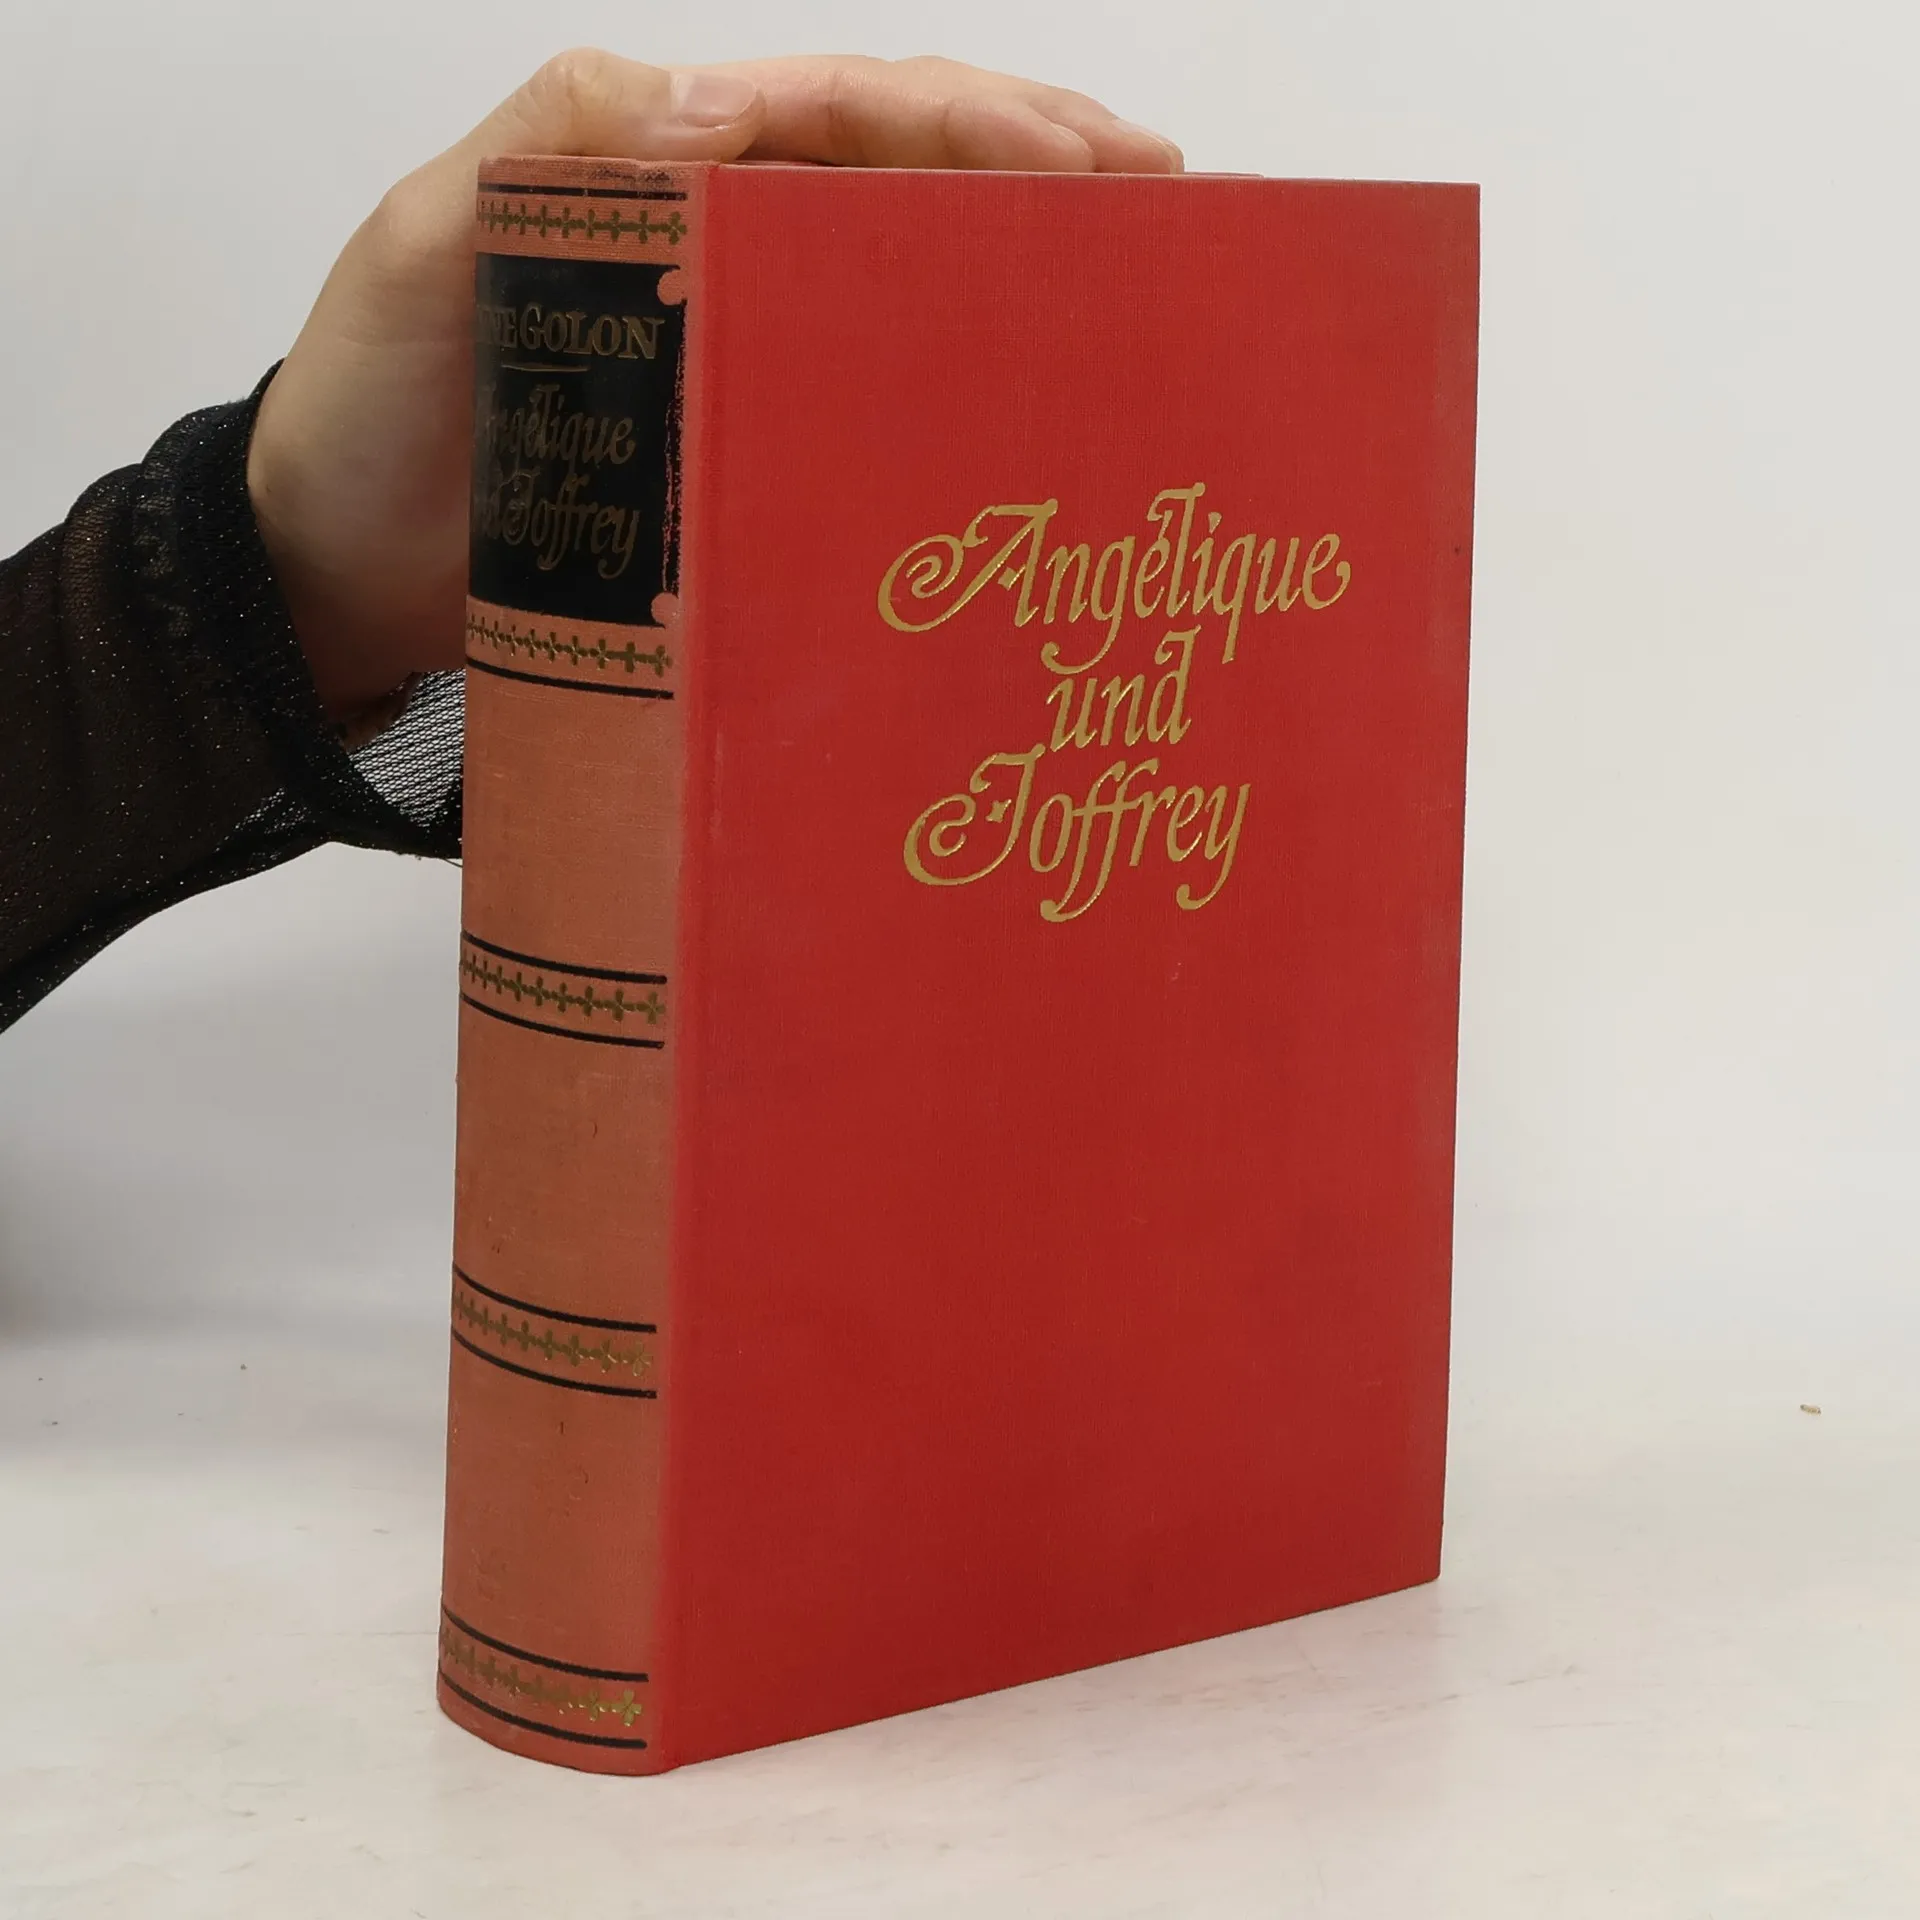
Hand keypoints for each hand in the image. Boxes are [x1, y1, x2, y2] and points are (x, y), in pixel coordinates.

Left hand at [246, 51, 1183, 717]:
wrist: (331, 571)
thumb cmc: (368, 405)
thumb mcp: (426, 239)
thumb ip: (562, 150)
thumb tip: (738, 109)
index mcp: (672, 174)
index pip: (856, 117)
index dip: (986, 127)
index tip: (1102, 163)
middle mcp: (726, 258)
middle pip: (911, 194)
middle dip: (1047, 188)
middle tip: (1174, 215)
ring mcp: (742, 367)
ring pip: (903, 302)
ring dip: (1020, 295)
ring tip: (1138, 312)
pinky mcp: (741, 469)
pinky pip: (860, 422)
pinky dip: (946, 417)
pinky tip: (1019, 443)